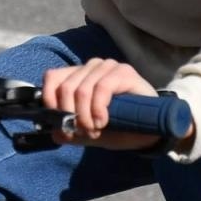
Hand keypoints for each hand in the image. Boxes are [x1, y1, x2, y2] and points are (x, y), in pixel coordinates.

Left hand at [40, 59, 193, 152]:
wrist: (150, 130)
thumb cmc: (118, 126)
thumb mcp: (88, 132)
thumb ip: (70, 131)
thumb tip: (54, 132)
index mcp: (79, 76)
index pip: (52, 78)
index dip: (50, 101)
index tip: (59, 123)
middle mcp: (92, 67)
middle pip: (66, 87)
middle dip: (71, 116)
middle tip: (84, 133)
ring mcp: (108, 67)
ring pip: (82, 89)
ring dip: (85, 117)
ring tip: (95, 131)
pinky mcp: (124, 72)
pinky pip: (102, 88)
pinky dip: (98, 109)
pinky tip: (103, 122)